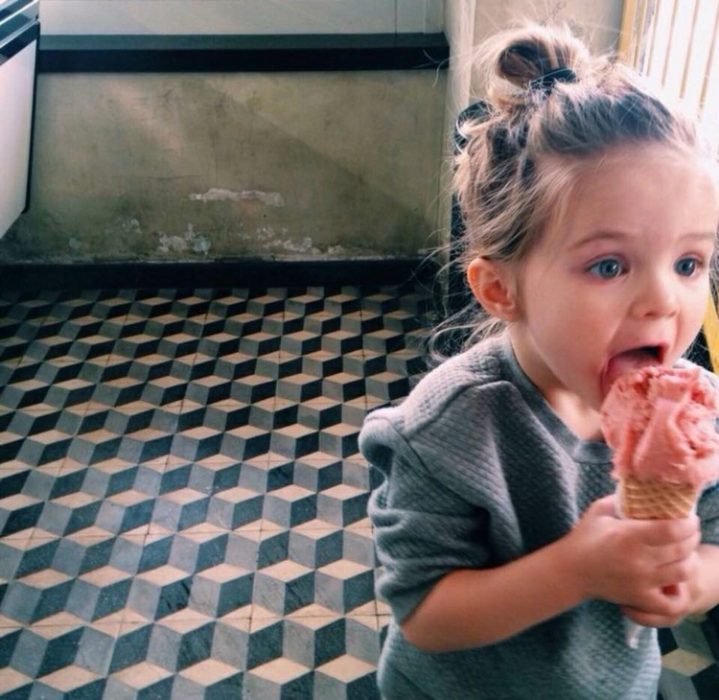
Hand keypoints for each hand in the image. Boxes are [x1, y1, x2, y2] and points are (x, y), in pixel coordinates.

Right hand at [562, 495, 700, 612]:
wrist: (570, 570)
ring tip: (685, 551)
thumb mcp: (600, 510)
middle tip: (690, 531)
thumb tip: (646, 489)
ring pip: (683, 572)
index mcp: (628, 536)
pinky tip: (676, 579)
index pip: (673, 530)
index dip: (688, 523)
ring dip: (689, 560)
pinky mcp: (640, 599)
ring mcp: (640, 582)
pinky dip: (680, 592)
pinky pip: (672, 602)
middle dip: (692, 537)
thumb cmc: (585, 537)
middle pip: (682, 549)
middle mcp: (638, 561)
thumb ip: (622, 499)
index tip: (689, 517)